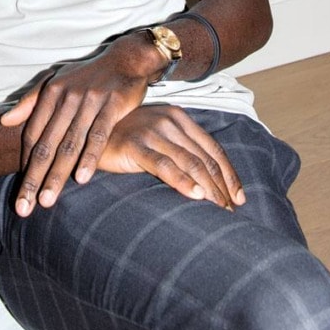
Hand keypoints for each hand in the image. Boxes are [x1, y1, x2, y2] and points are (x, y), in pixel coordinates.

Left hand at [0, 36, 157, 215]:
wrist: (125, 59)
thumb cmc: (88, 74)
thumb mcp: (56, 81)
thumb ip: (30, 101)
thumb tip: (4, 121)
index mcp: (51, 93)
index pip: (33, 135)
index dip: (25, 163)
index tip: (21, 189)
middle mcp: (67, 98)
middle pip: (47, 145)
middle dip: (33, 178)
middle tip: (23, 208)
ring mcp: (89, 101)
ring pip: (69, 144)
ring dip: (57, 175)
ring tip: (46, 201)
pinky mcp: (111, 105)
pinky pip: (98, 135)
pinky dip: (89, 158)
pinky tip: (82, 178)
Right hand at [98, 105, 245, 210]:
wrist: (90, 132)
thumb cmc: (127, 138)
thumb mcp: (158, 139)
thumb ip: (180, 150)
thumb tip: (207, 179)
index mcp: (179, 117)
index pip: (212, 148)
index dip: (229, 174)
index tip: (239, 198)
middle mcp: (170, 121)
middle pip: (205, 158)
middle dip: (222, 187)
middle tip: (231, 212)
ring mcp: (153, 131)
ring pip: (190, 163)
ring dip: (209, 189)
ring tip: (219, 210)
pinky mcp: (136, 145)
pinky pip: (165, 165)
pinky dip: (183, 181)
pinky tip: (196, 196)